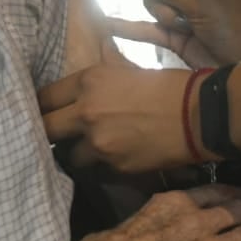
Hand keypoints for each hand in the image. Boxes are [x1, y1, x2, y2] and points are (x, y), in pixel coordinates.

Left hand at [40, 65, 198, 171]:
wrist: (199, 115)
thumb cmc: (167, 87)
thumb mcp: (124, 71)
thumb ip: (95, 84)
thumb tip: (77, 91)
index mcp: (88, 81)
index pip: (44, 97)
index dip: (40, 107)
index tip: (41, 114)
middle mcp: (86, 111)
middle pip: (46, 129)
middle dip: (46, 134)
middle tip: (53, 138)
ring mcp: (99, 142)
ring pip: (69, 156)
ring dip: (76, 154)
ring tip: (89, 151)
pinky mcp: (114, 166)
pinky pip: (95, 170)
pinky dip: (100, 166)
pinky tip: (113, 160)